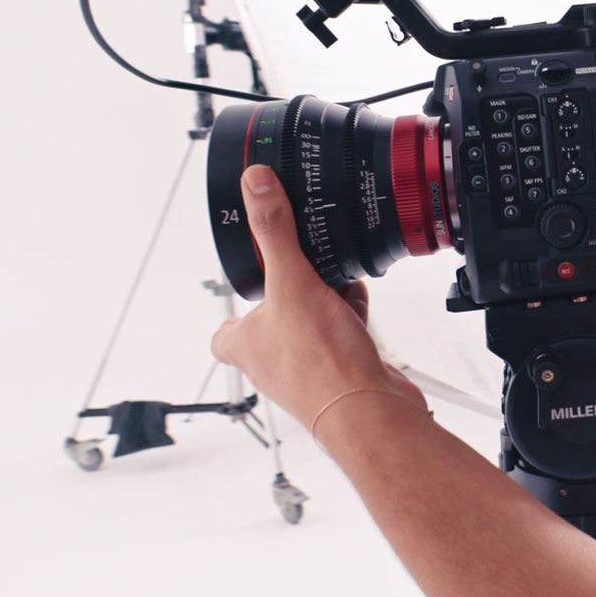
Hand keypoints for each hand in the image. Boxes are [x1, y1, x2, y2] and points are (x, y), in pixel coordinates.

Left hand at [210, 164, 427, 429]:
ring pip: (313, 318)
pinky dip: (352, 313)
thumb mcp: (292, 281)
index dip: (240, 298)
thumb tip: (257, 186)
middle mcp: (269, 358)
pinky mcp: (340, 367)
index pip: (226, 321)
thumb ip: (275, 231)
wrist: (369, 410)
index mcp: (242, 343)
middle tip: (307, 266)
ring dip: (328, 298)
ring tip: (338, 284)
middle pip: (278, 310)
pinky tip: (360, 304)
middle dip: (299, 286)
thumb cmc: (321, 366)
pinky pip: (342, 330)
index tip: (255, 273)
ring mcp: (305, 364)